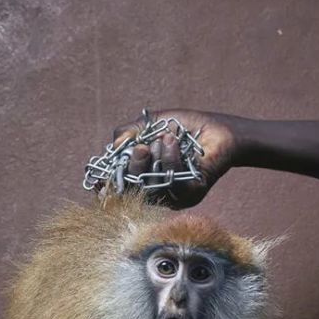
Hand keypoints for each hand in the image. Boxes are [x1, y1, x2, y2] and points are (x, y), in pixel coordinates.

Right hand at [110, 109, 238, 207]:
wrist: (218, 128)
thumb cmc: (185, 127)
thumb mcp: (150, 124)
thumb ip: (129, 133)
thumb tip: (114, 146)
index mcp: (144, 175)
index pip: (120, 188)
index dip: (108, 187)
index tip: (99, 181)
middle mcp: (157, 189)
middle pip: (133, 190)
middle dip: (133, 167)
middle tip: (141, 147)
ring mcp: (174, 194)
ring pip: (152, 186)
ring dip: (155, 159)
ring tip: (163, 139)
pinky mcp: (191, 194)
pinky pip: (173, 182)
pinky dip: (170, 159)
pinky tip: (173, 142)